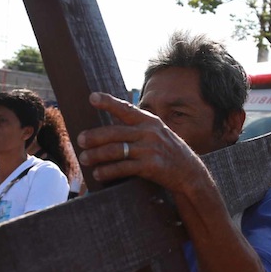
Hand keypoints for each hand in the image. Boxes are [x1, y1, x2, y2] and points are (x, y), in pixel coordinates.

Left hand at [77, 92, 203, 192]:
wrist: (190, 172)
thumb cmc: (169, 152)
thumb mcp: (157, 133)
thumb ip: (138, 126)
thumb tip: (114, 118)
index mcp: (150, 121)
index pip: (126, 109)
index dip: (108, 102)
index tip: (92, 97)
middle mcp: (149, 133)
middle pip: (115, 132)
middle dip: (94, 136)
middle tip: (80, 140)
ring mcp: (150, 150)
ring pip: (116, 150)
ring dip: (96, 155)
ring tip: (84, 159)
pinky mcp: (150, 166)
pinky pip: (123, 168)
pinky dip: (108, 171)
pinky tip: (98, 174)